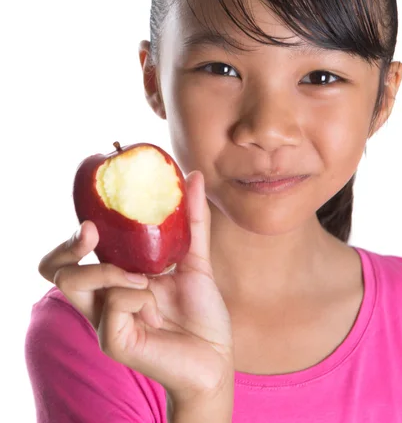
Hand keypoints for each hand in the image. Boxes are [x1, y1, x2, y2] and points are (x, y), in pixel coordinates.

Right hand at [38, 170, 233, 406]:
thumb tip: (193, 175)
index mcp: (115, 279)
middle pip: (54, 269)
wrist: (216, 357)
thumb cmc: (201, 312)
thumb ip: (193, 220)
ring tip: (145, 279)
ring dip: (111, 270)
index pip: (70, 256)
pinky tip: (158, 312)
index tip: (91, 221)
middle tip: (91, 234)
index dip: (69, 237)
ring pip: (74, 283)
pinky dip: (140, 298)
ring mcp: (104, 321)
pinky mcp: (113, 341)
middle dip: (67, 246)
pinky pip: (114, 305)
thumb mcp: (196, 259)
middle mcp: (102, 299)